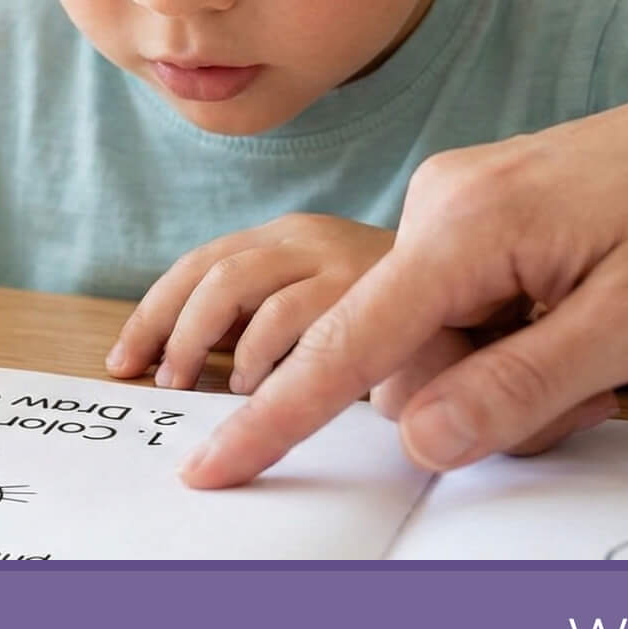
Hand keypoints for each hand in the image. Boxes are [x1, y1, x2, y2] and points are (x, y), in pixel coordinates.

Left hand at [106, 214, 393, 392]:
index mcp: (291, 242)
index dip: (153, 314)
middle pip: (210, 271)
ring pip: (238, 286)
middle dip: (167, 328)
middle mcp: (312, 238)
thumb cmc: (404, 330)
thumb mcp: (317, 322)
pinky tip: (255, 390)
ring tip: (194, 386)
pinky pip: (288, 315)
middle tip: (159, 381)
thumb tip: (188, 366)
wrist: (503, 313)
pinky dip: (258, 355)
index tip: (123, 361)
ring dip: (202, 340)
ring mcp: (341, 257)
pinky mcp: (370, 285)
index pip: (201, 265)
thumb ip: (266, 332)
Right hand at [180, 66, 627, 486]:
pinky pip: (467, 309)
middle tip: (604, 381)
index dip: (277, 418)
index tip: (210, 468)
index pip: (347, 342)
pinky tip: (591, 310)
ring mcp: (461, 205)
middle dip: (488, 397)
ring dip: (515, 369)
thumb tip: (415, 442)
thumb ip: (519, 388)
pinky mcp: (484, 215)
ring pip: (441, 341)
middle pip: (410, 357)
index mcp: (465, 225)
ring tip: (613, 337)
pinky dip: (521, 337)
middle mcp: (442, 204)